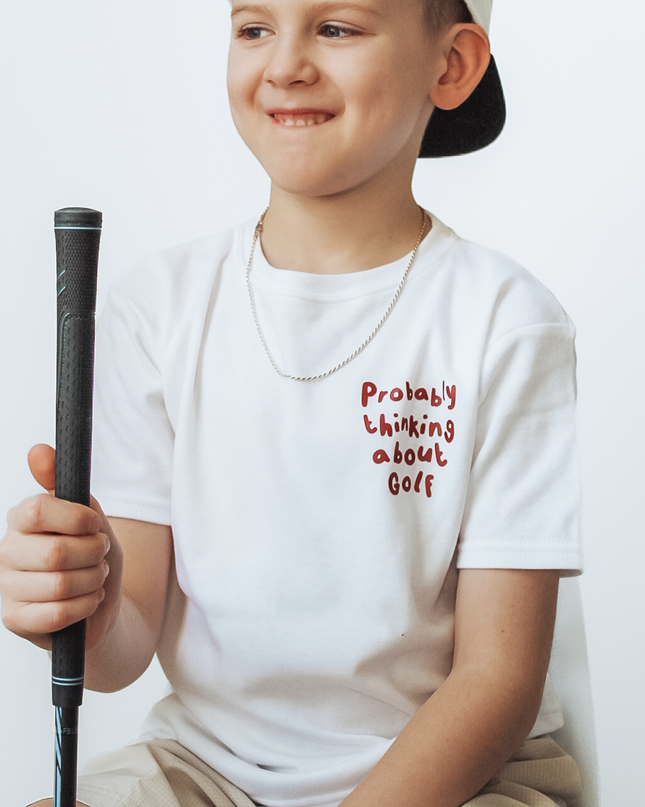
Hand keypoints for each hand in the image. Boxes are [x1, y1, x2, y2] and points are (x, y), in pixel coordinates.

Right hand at [0, 444, 122, 652]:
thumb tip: (37, 450)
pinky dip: (85, 605)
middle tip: (100, 554)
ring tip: (95, 577)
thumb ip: (64, 483)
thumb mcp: (89, 515)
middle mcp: (6, 551)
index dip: (77, 519)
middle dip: (93, 554)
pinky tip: (87, 600)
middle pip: (56, 552)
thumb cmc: (92, 555)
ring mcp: (7, 587)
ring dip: (93, 581)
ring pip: (61, 585)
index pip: (38, 510)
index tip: (95, 525)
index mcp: (21, 519)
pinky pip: (58, 613)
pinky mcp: (14, 619)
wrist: (100, 602)